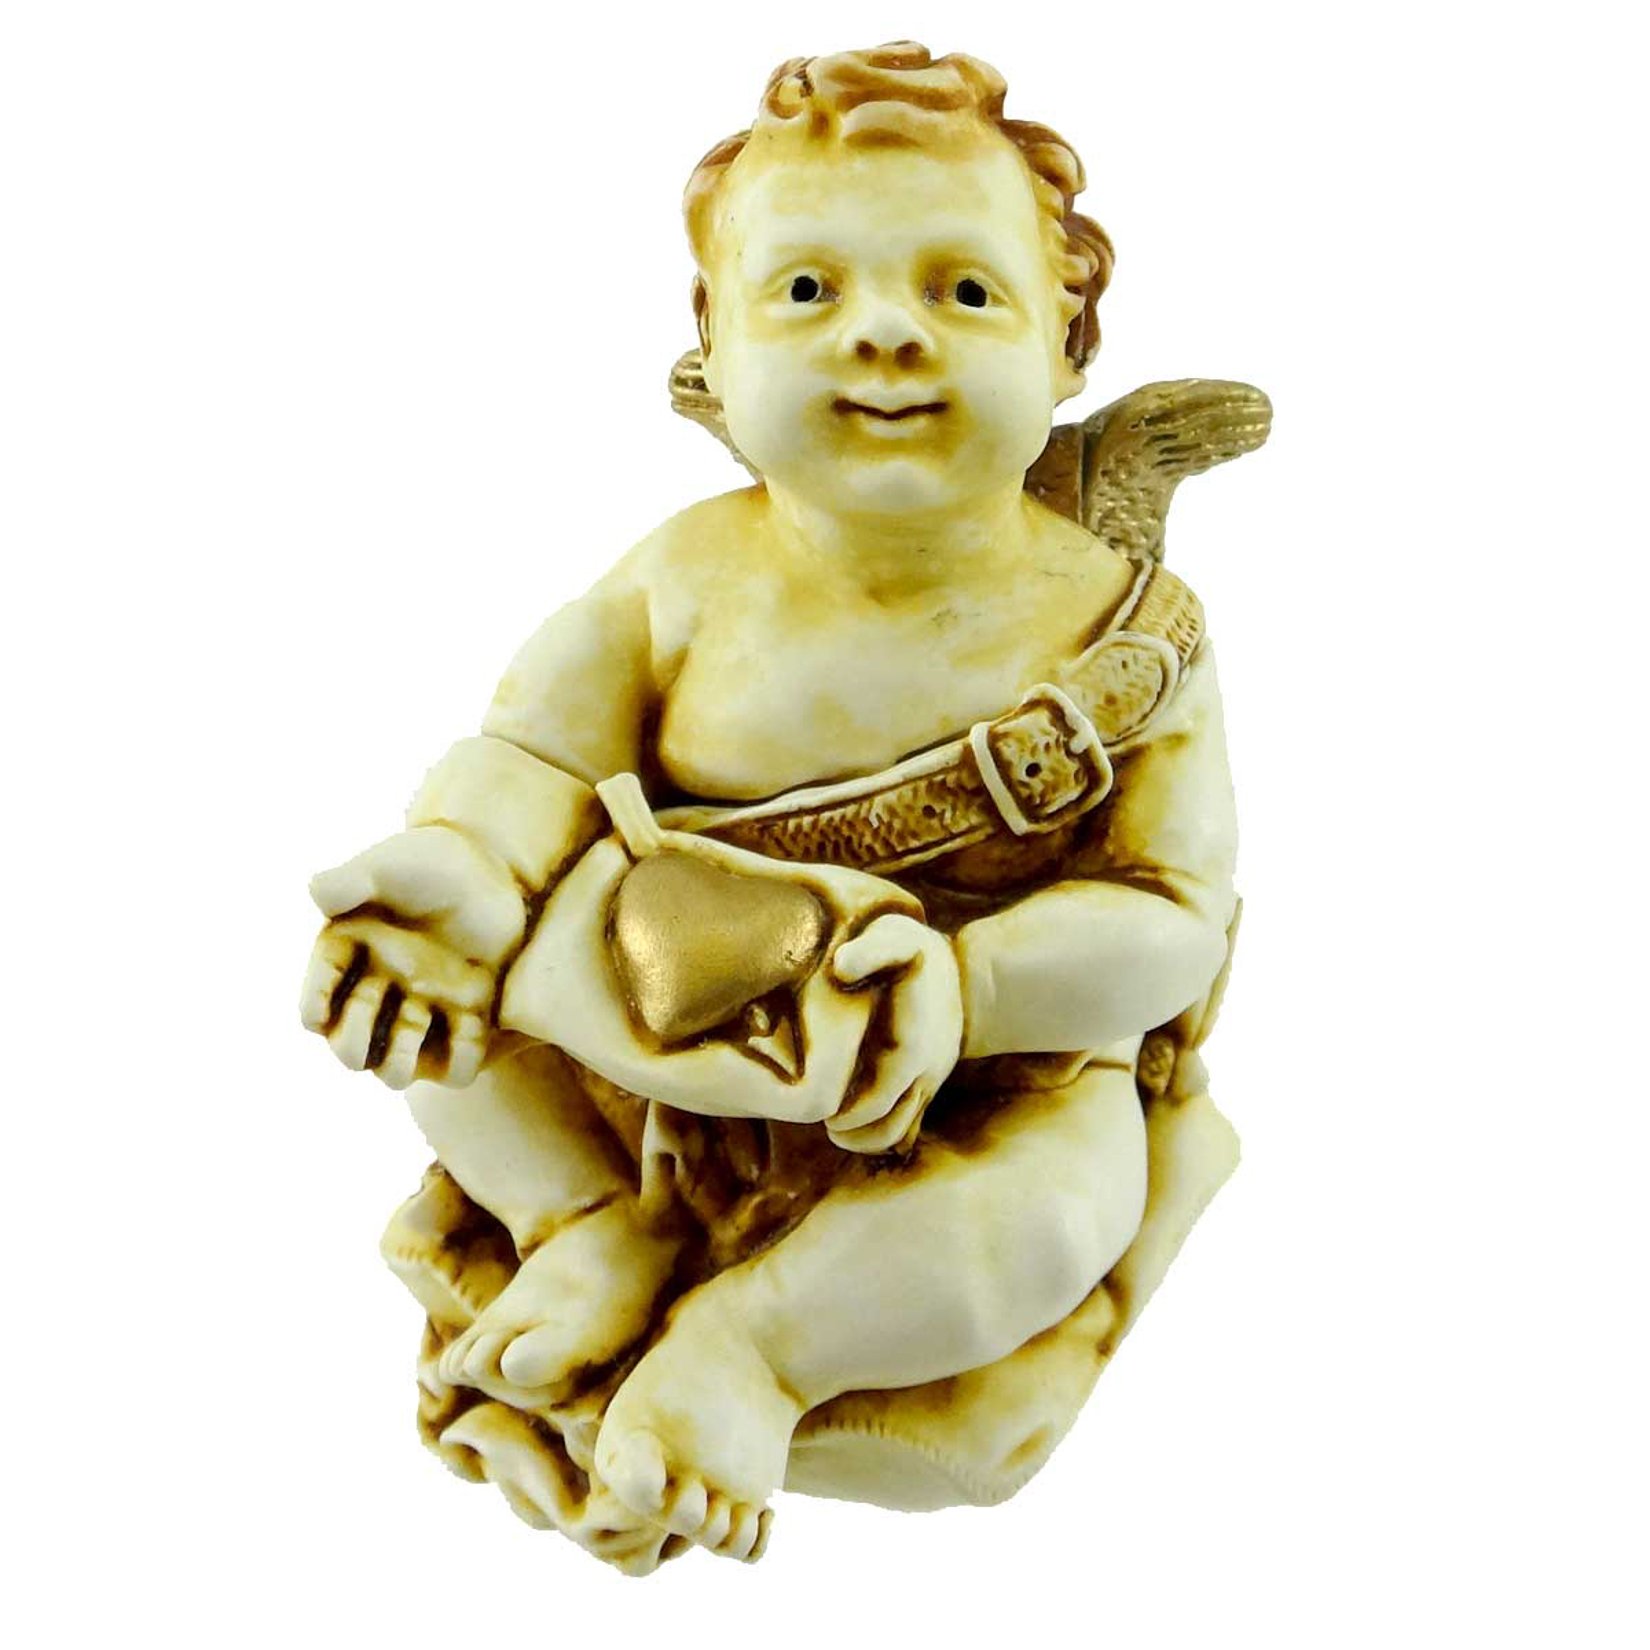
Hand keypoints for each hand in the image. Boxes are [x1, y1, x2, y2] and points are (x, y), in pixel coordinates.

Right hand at [300, 825, 524, 1088]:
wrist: (494, 867)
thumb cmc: (432, 862)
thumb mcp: (386, 865)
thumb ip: (349, 880)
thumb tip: (314, 893)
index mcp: (349, 960)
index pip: (315, 1008)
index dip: (316, 1010)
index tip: (326, 1002)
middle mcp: (380, 990)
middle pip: (350, 1050)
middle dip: (355, 1041)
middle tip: (375, 1001)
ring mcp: (423, 1007)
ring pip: (396, 1072)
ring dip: (401, 1062)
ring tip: (418, 1017)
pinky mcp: (466, 1017)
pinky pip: (457, 1067)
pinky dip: (461, 1059)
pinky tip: (470, 1021)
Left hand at [825, 913, 962, 1152]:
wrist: (968, 975)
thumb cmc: (919, 953)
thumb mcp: (896, 937)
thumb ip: (869, 949)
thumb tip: (840, 968)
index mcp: (912, 1047)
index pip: (881, 1099)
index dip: (851, 1115)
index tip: (824, 1115)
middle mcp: (924, 1072)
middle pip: (889, 1126)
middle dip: (855, 1135)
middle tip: (825, 1125)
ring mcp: (928, 1082)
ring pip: (900, 1131)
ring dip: (868, 1139)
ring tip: (839, 1128)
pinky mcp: (927, 1085)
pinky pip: (910, 1124)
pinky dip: (884, 1133)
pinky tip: (861, 1126)